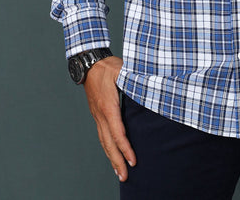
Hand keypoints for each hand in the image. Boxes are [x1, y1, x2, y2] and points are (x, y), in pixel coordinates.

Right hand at [83, 56, 136, 181]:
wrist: (89, 63)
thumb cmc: (109, 66)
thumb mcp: (124, 70)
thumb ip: (135, 80)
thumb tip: (149, 85)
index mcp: (108, 106)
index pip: (117, 132)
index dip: (125, 148)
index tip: (133, 160)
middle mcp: (101, 114)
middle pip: (109, 143)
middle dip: (117, 161)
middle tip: (125, 177)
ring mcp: (98, 116)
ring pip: (103, 141)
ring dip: (111, 158)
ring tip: (119, 172)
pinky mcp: (97, 115)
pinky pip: (102, 135)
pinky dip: (107, 148)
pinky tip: (112, 155)